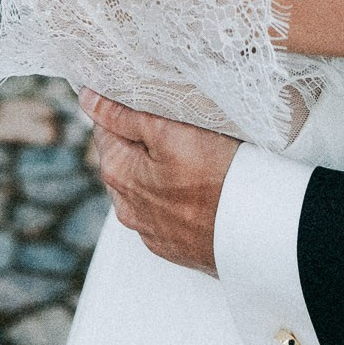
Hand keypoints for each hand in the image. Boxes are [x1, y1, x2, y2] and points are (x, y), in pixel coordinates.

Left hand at [80, 91, 238, 274]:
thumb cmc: (216, 175)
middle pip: (123, 158)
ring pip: (142, 186)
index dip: (124, 109)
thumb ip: (123, 116)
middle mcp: (125, 206)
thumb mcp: (169, 132)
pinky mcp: (170, 245)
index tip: (149, 101)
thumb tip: (87, 99)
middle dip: (140, 141)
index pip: (104, 127)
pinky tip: (195, 189)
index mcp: (117, 172)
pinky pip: (161, 212)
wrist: (255, 230)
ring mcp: (148, 230)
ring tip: (190, 158)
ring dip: (154, 170)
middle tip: (176, 126)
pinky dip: (170, 197)